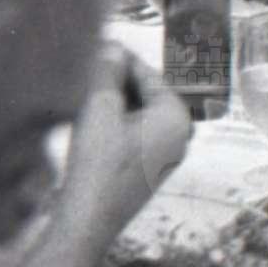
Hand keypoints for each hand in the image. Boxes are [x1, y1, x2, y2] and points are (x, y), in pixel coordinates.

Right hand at [58, 50, 192, 234]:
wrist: (88, 220)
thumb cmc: (97, 163)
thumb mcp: (100, 109)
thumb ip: (108, 73)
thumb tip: (113, 46)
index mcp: (177, 116)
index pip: (149, 74)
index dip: (120, 59)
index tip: (98, 46)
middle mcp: (182, 134)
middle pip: (147, 94)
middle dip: (118, 82)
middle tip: (88, 69)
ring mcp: (168, 154)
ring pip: (140, 114)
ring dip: (116, 102)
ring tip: (85, 93)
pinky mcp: (151, 169)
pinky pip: (136, 134)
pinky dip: (117, 124)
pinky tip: (92, 122)